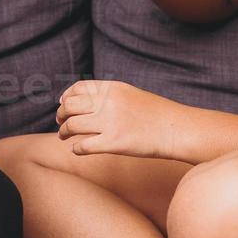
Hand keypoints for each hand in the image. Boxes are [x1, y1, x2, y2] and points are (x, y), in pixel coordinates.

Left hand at [56, 80, 184, 158]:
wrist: (177, 128)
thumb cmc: (157, 114)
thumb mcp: (131, 95)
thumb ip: (109, 96)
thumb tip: (86, 103)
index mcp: (112, 88)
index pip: (77, 88)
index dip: (66, 97)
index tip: (62, 104)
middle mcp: (107, 103)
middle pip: (70, 106)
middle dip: (60, 115)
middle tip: (60, 122)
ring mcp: (109, 123)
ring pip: (72, 125)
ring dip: (64, 132)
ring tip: (64, 136)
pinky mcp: (114, 143)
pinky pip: (83, 146)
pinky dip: (76, 148)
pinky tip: (77, 150)